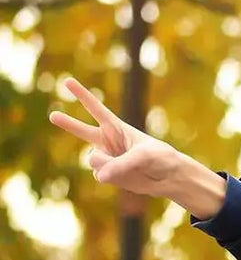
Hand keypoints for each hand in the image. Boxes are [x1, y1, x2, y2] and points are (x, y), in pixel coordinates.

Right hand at [49, 76, 180, 196]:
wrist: (170, 178)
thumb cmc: (160, 159)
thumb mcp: (143, 157)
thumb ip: (119, 164)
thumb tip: (98, 176)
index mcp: (115, 126)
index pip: (95, 108)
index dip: (81, 94)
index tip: (67, 81)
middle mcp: (107, 140)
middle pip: (81, 130)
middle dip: (67, 122)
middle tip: (52, 115)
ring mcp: (106, 158)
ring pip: (94, 160)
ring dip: (107, 165)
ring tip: (125, 168)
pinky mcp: (108, 174)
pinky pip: (101, 175)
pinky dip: (113, 178)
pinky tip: (127, 177)